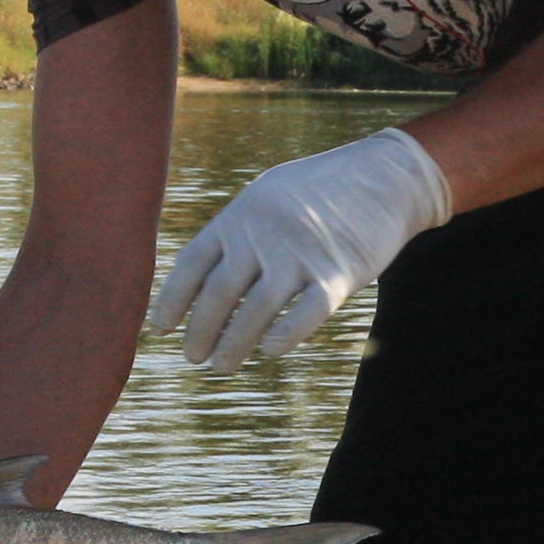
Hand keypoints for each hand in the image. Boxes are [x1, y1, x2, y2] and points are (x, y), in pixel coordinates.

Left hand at [149, 126, 451, 369]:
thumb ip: (237, 232)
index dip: (173, 298)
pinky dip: (286, 334)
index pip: (193, 263)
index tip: (160, 328)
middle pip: (220, 293)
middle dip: (200, 331)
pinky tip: (270, 351)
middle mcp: (264, 235)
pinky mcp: (340, 272)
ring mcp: (301, 253)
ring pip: (257, 309)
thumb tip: (204, 277)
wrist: (383, 176)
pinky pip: (307, 311)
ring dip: (234, 344)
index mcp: (240, 216)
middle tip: (193, 358)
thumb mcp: (267, 197)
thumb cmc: (319, 191)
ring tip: (221, 366)